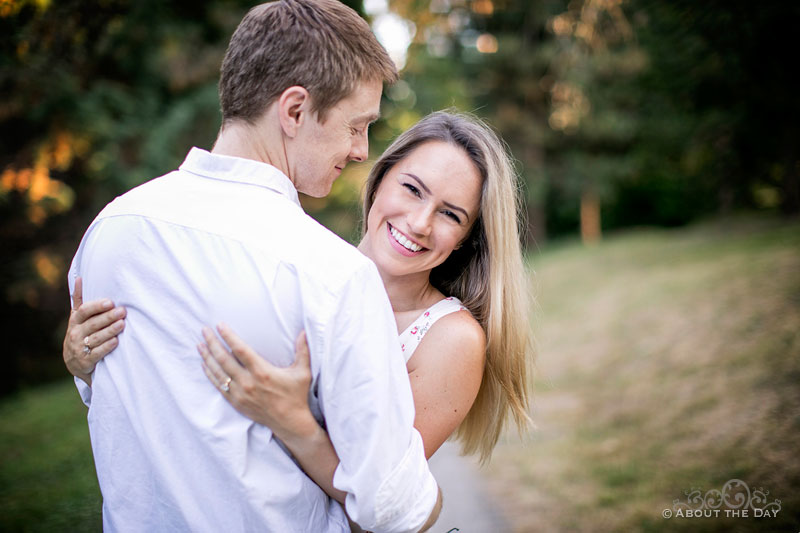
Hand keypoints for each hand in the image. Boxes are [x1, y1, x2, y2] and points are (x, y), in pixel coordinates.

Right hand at [64, 277, 126, 384]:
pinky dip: (106, 347)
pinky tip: (116, 341)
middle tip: (122, 311)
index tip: (110, 302)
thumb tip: (79, 277)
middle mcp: (75, 334)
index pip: (84, 311)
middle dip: (108, 317)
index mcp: (75, 321)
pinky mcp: (86, 361)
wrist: (75, 362)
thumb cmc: (81, 333)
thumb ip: (79, 300)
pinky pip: (97, 353)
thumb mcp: (77, 317)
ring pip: (95, 338)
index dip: (96, 306)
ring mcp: (79, 348)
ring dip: (109, 331)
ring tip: (122, 324)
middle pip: (92, 324)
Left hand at [198, 325, 317, 440]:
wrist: (289, 422)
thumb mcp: (303, 372)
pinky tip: (204, 364)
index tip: (219, 325)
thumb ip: (303, 350)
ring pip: (218, 372)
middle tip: (204, 330)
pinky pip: (218, 386)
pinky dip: (210, 374)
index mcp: (262, 372)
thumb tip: (304, 332)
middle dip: (212, 343)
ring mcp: (240, 394)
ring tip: (199, 344)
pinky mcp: (236, 402)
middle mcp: (248, 382)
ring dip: (207, 357)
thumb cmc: (296, 396)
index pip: (240, 350)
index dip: (228, 336)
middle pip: (224, 359)